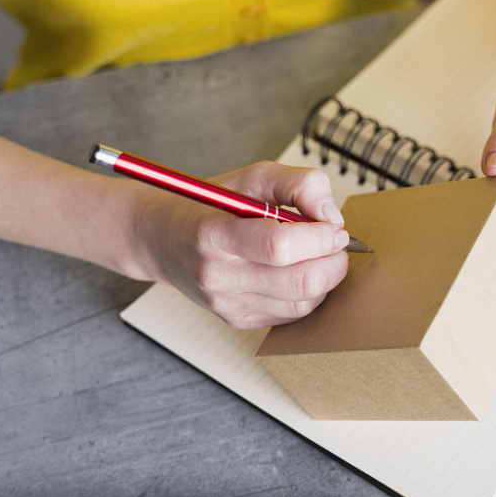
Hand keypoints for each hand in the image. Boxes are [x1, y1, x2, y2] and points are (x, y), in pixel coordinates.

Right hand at [132, 161, 349, 328]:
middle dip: (333, 262)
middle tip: (335, 243)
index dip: (320, 237)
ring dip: (326, 279)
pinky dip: (309, 294)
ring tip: (318, 255)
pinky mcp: (236, 319)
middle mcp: (217, 275)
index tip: (333, 227)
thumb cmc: (210, 203)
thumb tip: (332, 216)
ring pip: (302, 303)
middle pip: (298, 282)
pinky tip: (300, 271)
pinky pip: (291, 314)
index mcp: (214, 233)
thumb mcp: (251, 177)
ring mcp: (225, 303)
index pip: (280, 246)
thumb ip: (298, 184)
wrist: (160, 239)